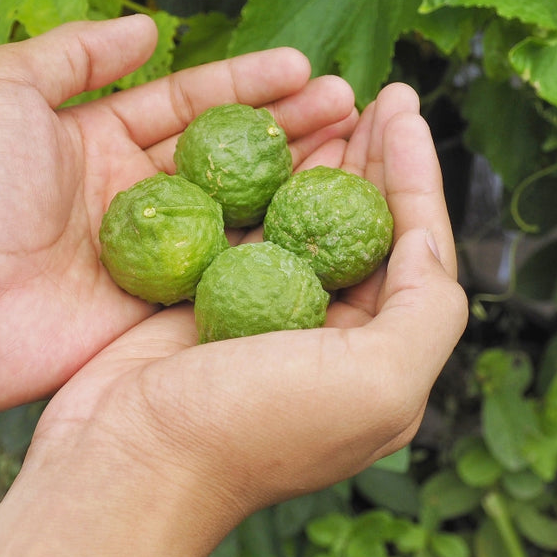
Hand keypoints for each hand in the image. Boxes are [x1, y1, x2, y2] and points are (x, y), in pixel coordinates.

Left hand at [0, 14, 358, 414]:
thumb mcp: (3, 89)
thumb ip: (75, 52)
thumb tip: (147, 26)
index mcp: (102, 139)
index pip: (192, 103)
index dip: (249, 83)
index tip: (305, 67)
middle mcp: (138, 192)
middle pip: (229, 152)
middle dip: (291, 125)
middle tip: (351, 107)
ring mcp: (156, 250)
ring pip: (240, 206)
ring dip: (296, 179)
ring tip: (356, 151)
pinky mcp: (163, 303)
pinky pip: (228, 266)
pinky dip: (273, 243)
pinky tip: (323, 221)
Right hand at [0, 82, 468, 556]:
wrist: (128, 461)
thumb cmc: (253, 429)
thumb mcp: (379, 383)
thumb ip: (427, 310)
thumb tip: (424, 241)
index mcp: (384, 358)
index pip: (417, 246)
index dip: (416, 172)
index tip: (402, 107)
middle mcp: (333, 336)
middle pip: (366, 226)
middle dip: (375, 157)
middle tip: (376, 94)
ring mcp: (268, 314)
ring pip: (306, 218)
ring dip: (321, 159)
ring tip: (330, 100)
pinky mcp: (210, 300)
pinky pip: (248, 225)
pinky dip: (262, 181)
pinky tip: (265, 140)